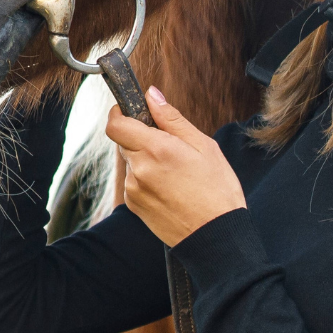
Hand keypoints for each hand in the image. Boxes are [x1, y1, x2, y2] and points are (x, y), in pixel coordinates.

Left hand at [105, 86, 247, 246]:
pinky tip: (171, 188)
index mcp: (156, 149)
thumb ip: (172, 119)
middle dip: (141, 136)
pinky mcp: (134, 205)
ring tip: (176, 172)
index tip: (133, 111)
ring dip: (146, 159)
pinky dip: (147, 179)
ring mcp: (134, 189)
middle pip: (124, 140)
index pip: (115, 123)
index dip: (120, 113)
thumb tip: (152, 95)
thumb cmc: (217, 191)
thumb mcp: (203, 146)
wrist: (215, 236)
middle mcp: (139, 169)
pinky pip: (135, 181)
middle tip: (170, 146)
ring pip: (131, 162)